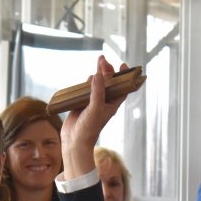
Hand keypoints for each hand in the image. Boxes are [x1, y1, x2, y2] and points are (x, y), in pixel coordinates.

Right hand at [59, 55, 128, 179]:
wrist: (75, 141)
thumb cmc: (89, 128)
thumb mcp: (95, 108)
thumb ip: (98, 91)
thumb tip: (98, 74)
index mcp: (112, 104)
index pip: (122, 88)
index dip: (125, 77)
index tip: (124, 65)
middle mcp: (104, 102)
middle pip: (109, 83)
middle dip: (108, 70)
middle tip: (104, 59)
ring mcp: (93, 102)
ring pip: (98, 85)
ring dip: (98, 73)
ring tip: (99, 61)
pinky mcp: (82, 104)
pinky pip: (86, 90)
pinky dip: (88, 82)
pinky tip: (88, 77)